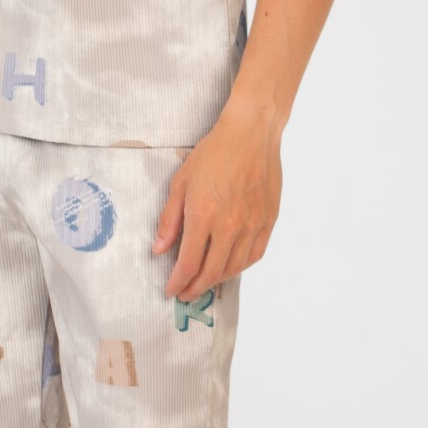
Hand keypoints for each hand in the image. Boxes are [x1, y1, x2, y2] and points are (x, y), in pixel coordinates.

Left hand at [151, 100, 282, 301]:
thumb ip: (169, 220)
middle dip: (195, 288)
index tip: (171, 290)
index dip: (178, 282)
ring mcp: (252, 225)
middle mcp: (229, 226)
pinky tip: (230, 267)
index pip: (188, 264)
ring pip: (234, 268)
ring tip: (204, 282)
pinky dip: (240, 267)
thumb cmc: (214, 153)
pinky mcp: (268, 221)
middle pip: (211, 272)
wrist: (250, 134)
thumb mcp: (181, 182)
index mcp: (203, 216)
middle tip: (185, 293)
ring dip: (217, 281)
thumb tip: (159, 249)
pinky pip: (254, 255)